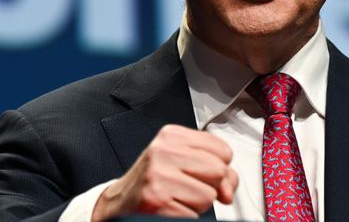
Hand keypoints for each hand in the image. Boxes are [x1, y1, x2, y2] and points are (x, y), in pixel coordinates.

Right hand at [91, 124, 238, 220]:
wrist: (119, 202)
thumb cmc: (153, 180)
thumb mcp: (181, 160)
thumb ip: (212, 166)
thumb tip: (229, 189)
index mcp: (172, 136)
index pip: (222, 150)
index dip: (221, 167)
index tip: (206, 173)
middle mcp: (163, 151)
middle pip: (218, 171)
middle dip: (210, 186)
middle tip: (189, 187)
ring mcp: (158, 176)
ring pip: (208, 195)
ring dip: (198, 204)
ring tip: (177, 197)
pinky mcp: (156, 201)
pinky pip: (194, 214)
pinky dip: (187, 216)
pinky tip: (171, 207)